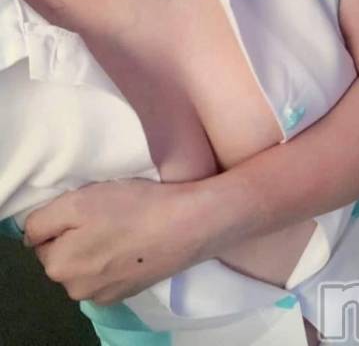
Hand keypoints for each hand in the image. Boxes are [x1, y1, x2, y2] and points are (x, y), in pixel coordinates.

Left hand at [23, 178, 207, 304]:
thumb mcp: (79, 201)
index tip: (90, 206)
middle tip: (108, 212)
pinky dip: (116, 257)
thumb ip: (43, 221)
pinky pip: (108, 271)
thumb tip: (31, 237)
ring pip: (86, 263)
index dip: (64, 217)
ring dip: (97, 245)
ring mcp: (104, 295)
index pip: (42, 238)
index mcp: (59, 266)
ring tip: (125, 225)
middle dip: (78, 233)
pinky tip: (135, 242)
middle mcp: (76, 289)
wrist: (188, 225)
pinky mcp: (129, 292)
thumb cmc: (133, 207)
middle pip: (64, 253)